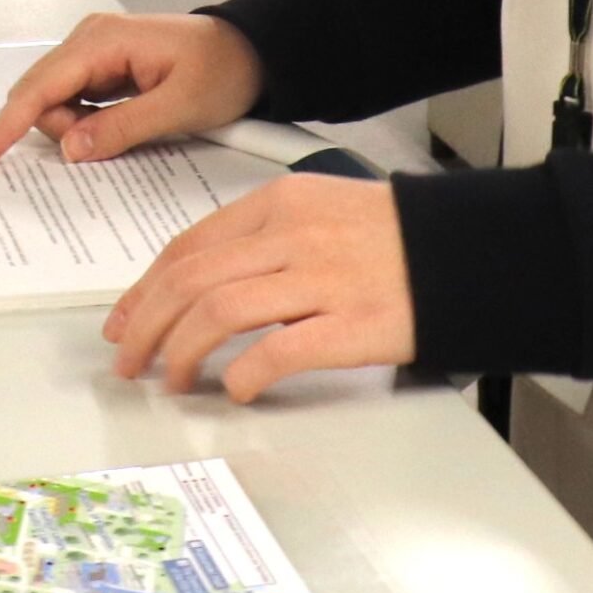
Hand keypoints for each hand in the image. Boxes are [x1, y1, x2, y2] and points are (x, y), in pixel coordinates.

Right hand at [0, 12, 263, 166]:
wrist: (252, 50)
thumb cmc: (223, 70)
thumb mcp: (180, 106)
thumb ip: (123, 127)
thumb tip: (70, 147)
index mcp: (102, 41)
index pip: (40, 88)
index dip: (6, 125)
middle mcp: (88, 39)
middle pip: (40, 96)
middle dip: (57, 130)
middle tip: (110, 141)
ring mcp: (93, 52)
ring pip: (54, 102)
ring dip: (75, 128)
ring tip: (130, 128)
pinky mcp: (101, 66)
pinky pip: (73, 101)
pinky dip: (84, 122)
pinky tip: (114, 127)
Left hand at [103, 175, 415, 400]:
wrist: (467, 251)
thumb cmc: (395, 236)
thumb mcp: (319, 209)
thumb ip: (262, 238)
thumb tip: (202, 282)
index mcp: (279, 203)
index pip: (189, 246)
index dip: (144, 289)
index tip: (125, 320)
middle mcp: (292, 236)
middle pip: (191, 281)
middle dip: (146, 325)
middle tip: (130, 359)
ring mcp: (320, 280)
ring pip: (217, 313)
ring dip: (180, 352)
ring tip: (172, 380)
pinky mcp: (350, 325)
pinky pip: (275, 353)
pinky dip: (242, 375)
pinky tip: (235, 389)